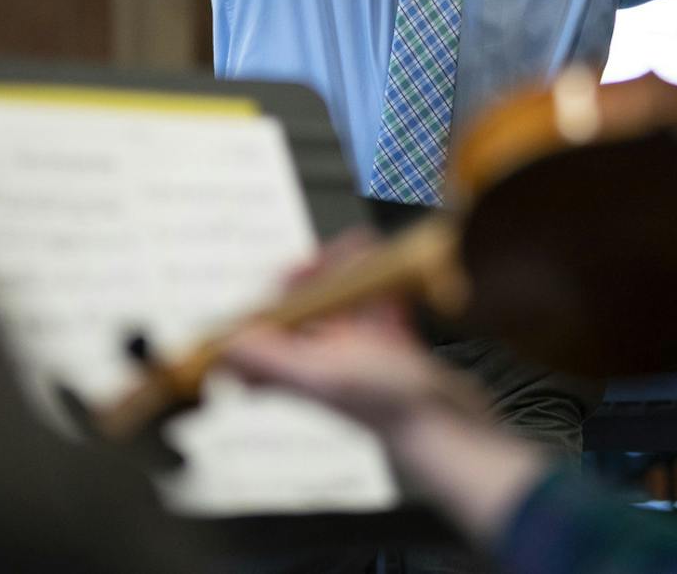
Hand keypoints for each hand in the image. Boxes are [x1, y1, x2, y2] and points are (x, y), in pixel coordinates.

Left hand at [219, 240, 552, 544]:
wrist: (447, 426)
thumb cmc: (388, 405)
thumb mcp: (323, 375)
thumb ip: (274, 360)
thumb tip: (229, 347)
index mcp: (303, 368)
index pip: (273, 328)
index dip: (278, 297)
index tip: (293, 273)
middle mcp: (326, 361)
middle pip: (311, 309)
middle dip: (323, 275)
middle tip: (338, 252)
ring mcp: (360, 356)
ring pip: (347, 304)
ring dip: (355, 274)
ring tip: (366, 250)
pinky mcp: (392, 352)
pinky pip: (381, 309)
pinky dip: (385, 288)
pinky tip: (393, 273)